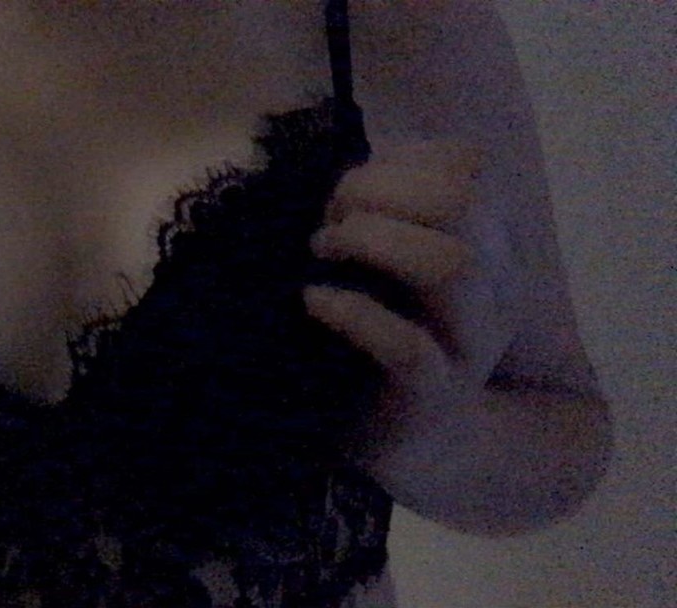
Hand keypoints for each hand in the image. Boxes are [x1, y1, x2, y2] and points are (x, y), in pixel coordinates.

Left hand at [303, 140, 516, 459]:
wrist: (407, 439)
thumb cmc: (385, 332)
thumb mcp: (390, 260)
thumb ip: (384, 207)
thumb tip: (350, 161)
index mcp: (486, 242)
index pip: (466, 166)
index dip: (396, 161)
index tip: (343, 191)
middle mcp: (492, 287)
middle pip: (462, 202)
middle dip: (381, 192)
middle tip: (327, 220)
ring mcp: (469, 344)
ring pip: (452, 266)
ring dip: (374, 242)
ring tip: (322, 251)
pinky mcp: (432, 395)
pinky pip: (408, 347)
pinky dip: (354, 313)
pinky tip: (315, 301)